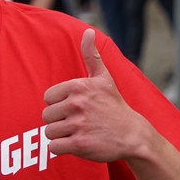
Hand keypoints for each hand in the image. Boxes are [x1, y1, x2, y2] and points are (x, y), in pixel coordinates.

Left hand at [42, 29, 144, 162]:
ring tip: (78, 133)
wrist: (133, 135)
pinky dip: (62, 149)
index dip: (58, 105)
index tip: (74, 108)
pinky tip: (76, 144)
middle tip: (77, 123)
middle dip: (59, 121)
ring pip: (49, 132)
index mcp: (78, 86)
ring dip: (61, 136)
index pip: (48, 98)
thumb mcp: (104, 78)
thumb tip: (87, 31)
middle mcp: (77, 104)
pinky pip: (53, 147)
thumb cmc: (114, 106)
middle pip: (47, 116)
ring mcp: (78, 125)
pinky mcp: (79, 144)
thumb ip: (91, 55)